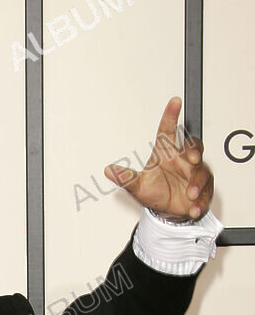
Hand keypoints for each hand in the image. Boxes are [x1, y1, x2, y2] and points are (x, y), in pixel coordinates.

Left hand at [103, 96, 213, 220]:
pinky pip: (205, 192)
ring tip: (190, 194)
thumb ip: (126, 178)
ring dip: (197, 182)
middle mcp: (182, 161)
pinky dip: (201, 201)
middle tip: (191, 159)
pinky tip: (194, 208)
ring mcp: (194, 174)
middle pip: (194, 146)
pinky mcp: (202, 189)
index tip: (174, 102)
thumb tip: (109, 170)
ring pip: (202, 171)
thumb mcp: (138, 186)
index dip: (170, 116)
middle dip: (195, 150)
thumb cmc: (155, 193)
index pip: (167, 131)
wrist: (167, 212)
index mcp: (166, 155)